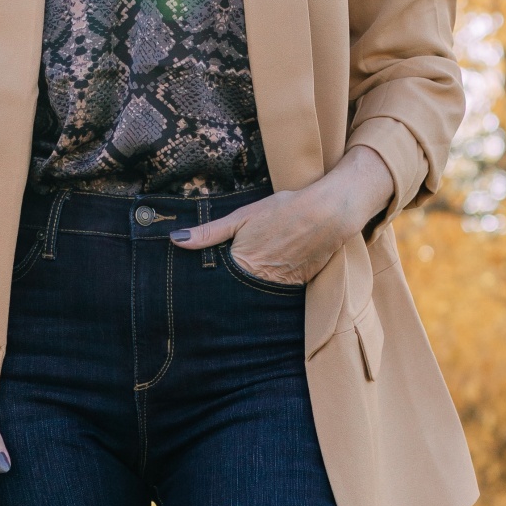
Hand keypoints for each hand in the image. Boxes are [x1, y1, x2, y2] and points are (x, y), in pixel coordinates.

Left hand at [169, 144, 393, 287]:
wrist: (329, 213)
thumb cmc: (284, 209)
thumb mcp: (243, 216)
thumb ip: (209, 232)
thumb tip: (175, 240)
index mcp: (243, 265)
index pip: (218, 285)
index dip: (209, 285)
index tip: (198, 287)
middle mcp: (262, 282)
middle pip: (237, 294)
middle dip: (228, 293)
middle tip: (215, 292)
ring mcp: (282, 286)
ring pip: (258, 296)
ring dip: (251, 292)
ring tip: (247, 283)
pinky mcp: (299, 286)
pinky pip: (279, 292)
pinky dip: (272, 287)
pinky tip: (270, 277)